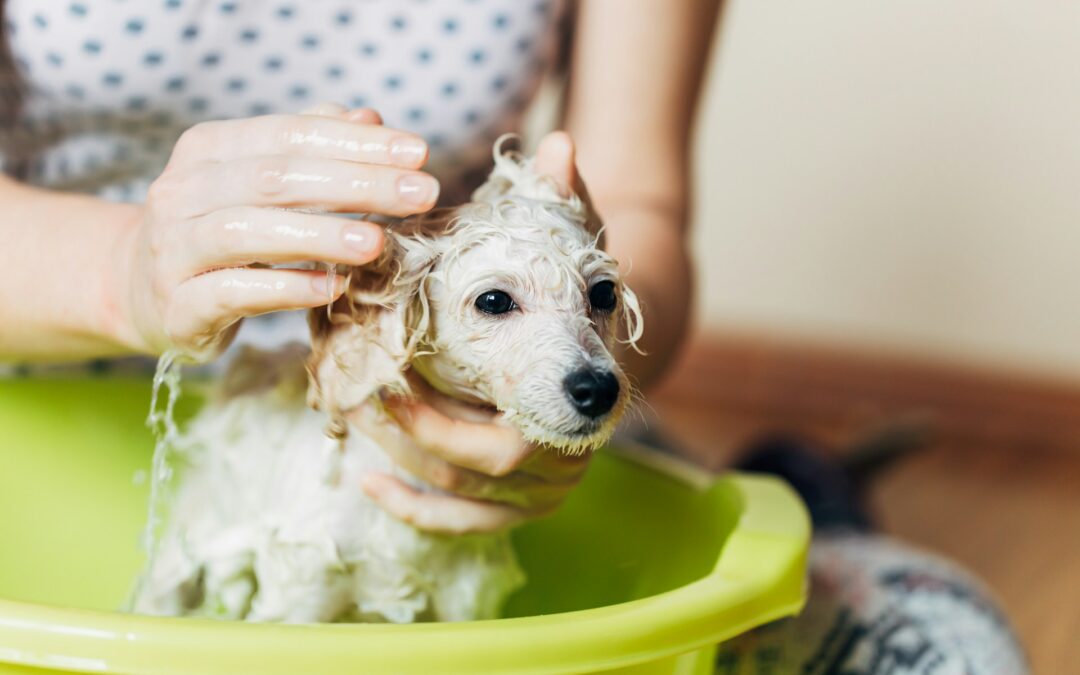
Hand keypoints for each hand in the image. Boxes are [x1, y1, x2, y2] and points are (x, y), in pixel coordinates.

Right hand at [119, 104, 439, 360]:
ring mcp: (173, 250)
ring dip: (320, 235)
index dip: (356, 142)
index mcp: (207, 149)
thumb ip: (310, 148)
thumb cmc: (221, 231)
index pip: (290, 134)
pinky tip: (332, 288)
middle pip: (275, 178)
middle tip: (419, 194)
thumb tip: (370, 118)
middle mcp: (182, 192)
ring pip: (247, 232)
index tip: (419, 153)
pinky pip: (233, 293)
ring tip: (377, 243)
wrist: (142, 291)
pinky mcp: (177, 306)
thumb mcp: (259, 181)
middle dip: (356, 183)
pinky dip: (285, 288)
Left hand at [358, 131, 601, 533]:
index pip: (503, 436)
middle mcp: (566, 460)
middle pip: (471, 471)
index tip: (380, 377)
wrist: (602, 343)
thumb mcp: (575, 246)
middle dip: (403, 434)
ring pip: (458, 497)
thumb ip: (567, 204)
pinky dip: (411, 507)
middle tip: (349, 390)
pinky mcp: (519, 505)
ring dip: (397, 459)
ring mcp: (544, 490)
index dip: (435, 417)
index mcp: (580, 406)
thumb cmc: (578, 293)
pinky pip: (460, 523)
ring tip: (349, 414)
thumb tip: (556, 146)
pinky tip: (367, 478)